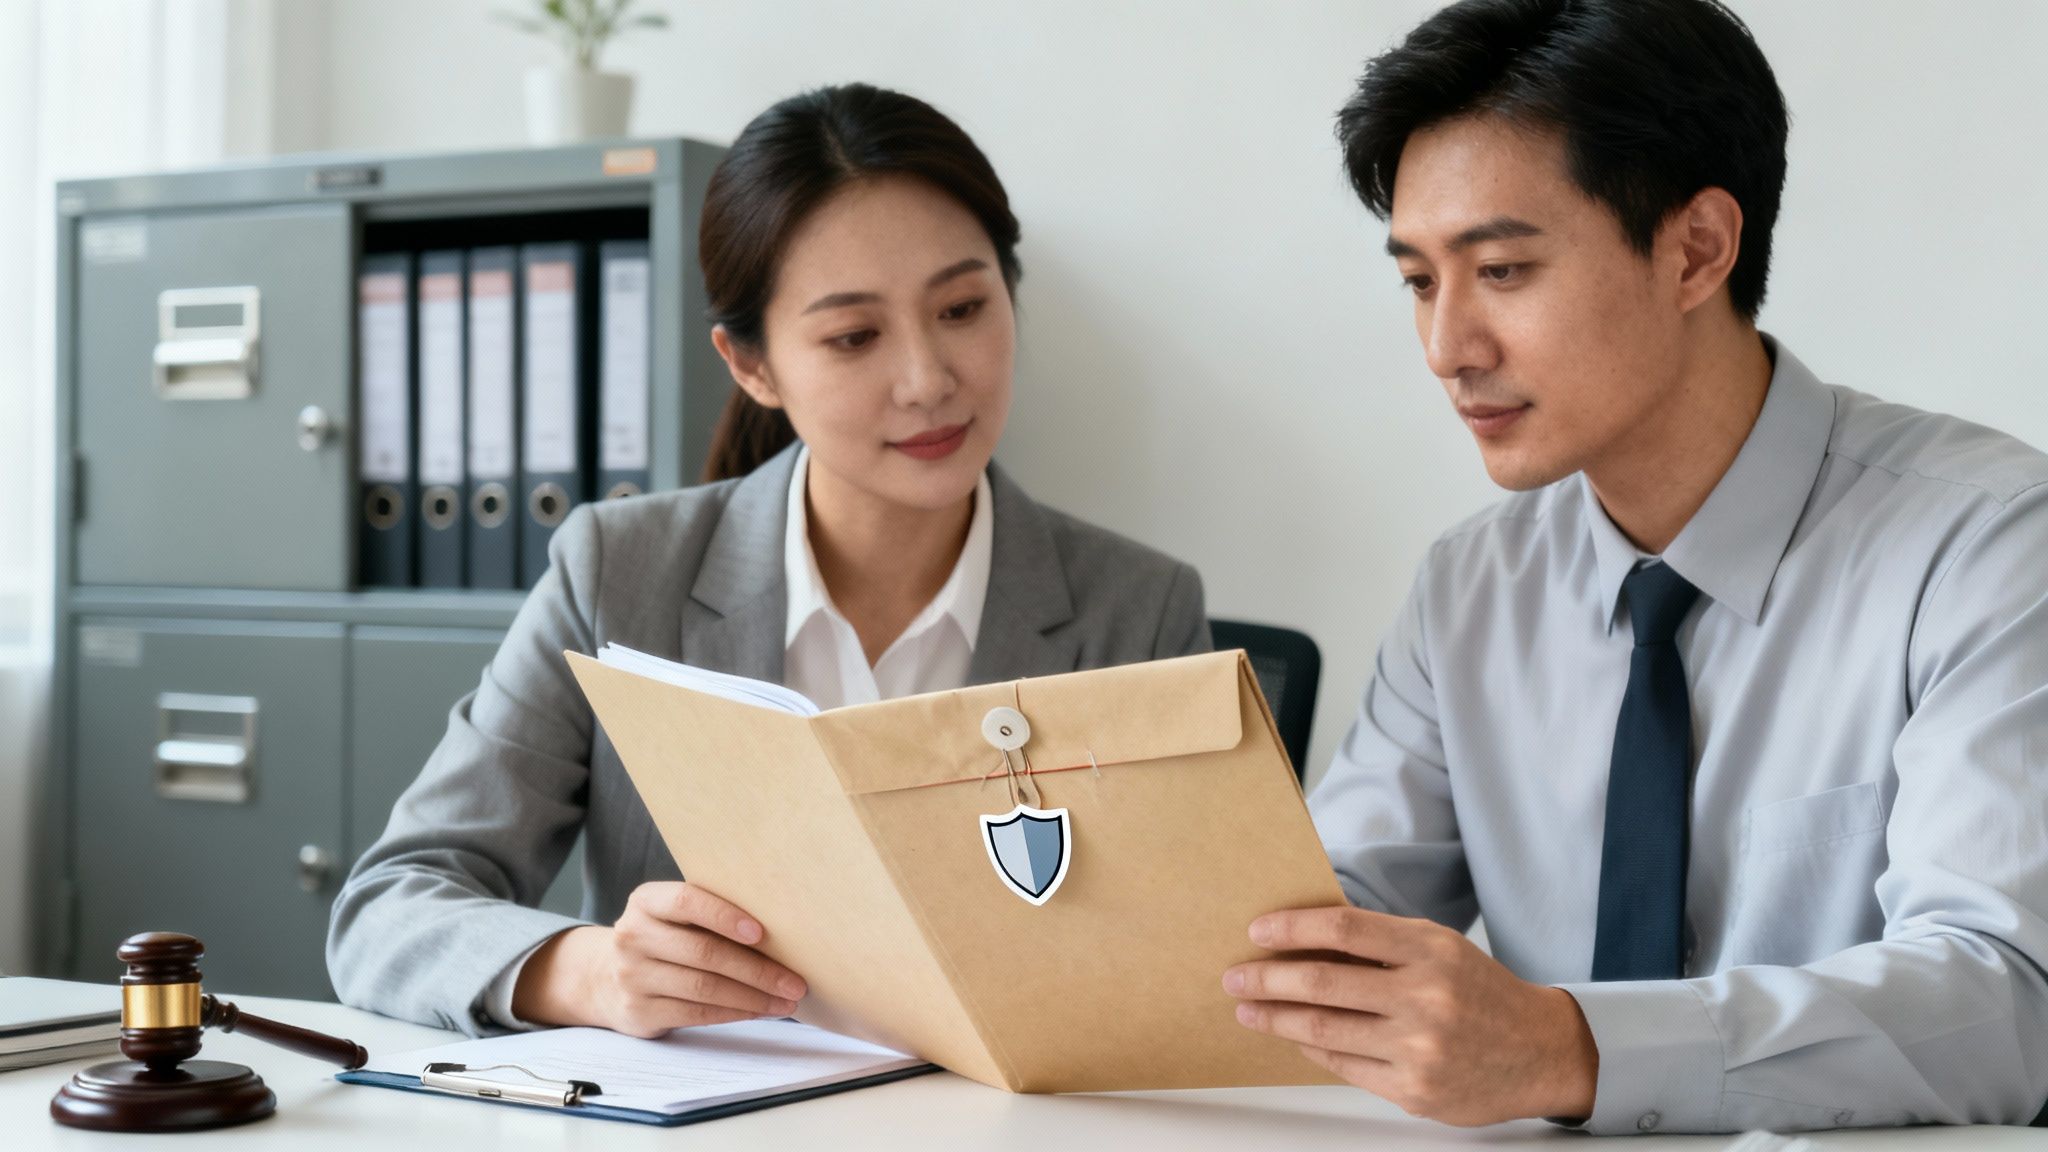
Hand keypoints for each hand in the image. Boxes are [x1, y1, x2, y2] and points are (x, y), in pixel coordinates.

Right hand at [513, 882, 808, 1037]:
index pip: (686, 901)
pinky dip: (735, 1013)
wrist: (604, 978)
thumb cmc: (662, 939)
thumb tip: (782, 927)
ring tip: (786, 1000)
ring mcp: (633, 977)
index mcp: (646, 902)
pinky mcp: (639, 1011)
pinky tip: (760, 1011)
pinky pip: (696, 1014)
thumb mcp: (672, 916)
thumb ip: (710, 913)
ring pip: (704, 988)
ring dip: (753, 997)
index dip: (725, 916)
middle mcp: (633, 936)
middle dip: (756, 969)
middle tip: (795, 981)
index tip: (762, 932)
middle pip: (703, 953)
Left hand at [1223, 906, 1597, 1125]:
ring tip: (1248, 1008)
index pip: (1343, 930)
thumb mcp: (1439, 949)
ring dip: (1274, 1018)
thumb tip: (1302, 940)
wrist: (1539, 1051)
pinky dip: (1310, 1047)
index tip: (1258, 930)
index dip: (1292, 928)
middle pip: (1321, 983)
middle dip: (1266, 979)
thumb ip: (1379, 944)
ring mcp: (1418, 1049)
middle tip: (1235, 976)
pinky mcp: (1413, 1090)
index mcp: (1431, 951)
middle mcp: (1425, 998)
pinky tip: (1292, 1035)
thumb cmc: (1480, 991)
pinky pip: (1342, 1065)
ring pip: (1322, 1030)